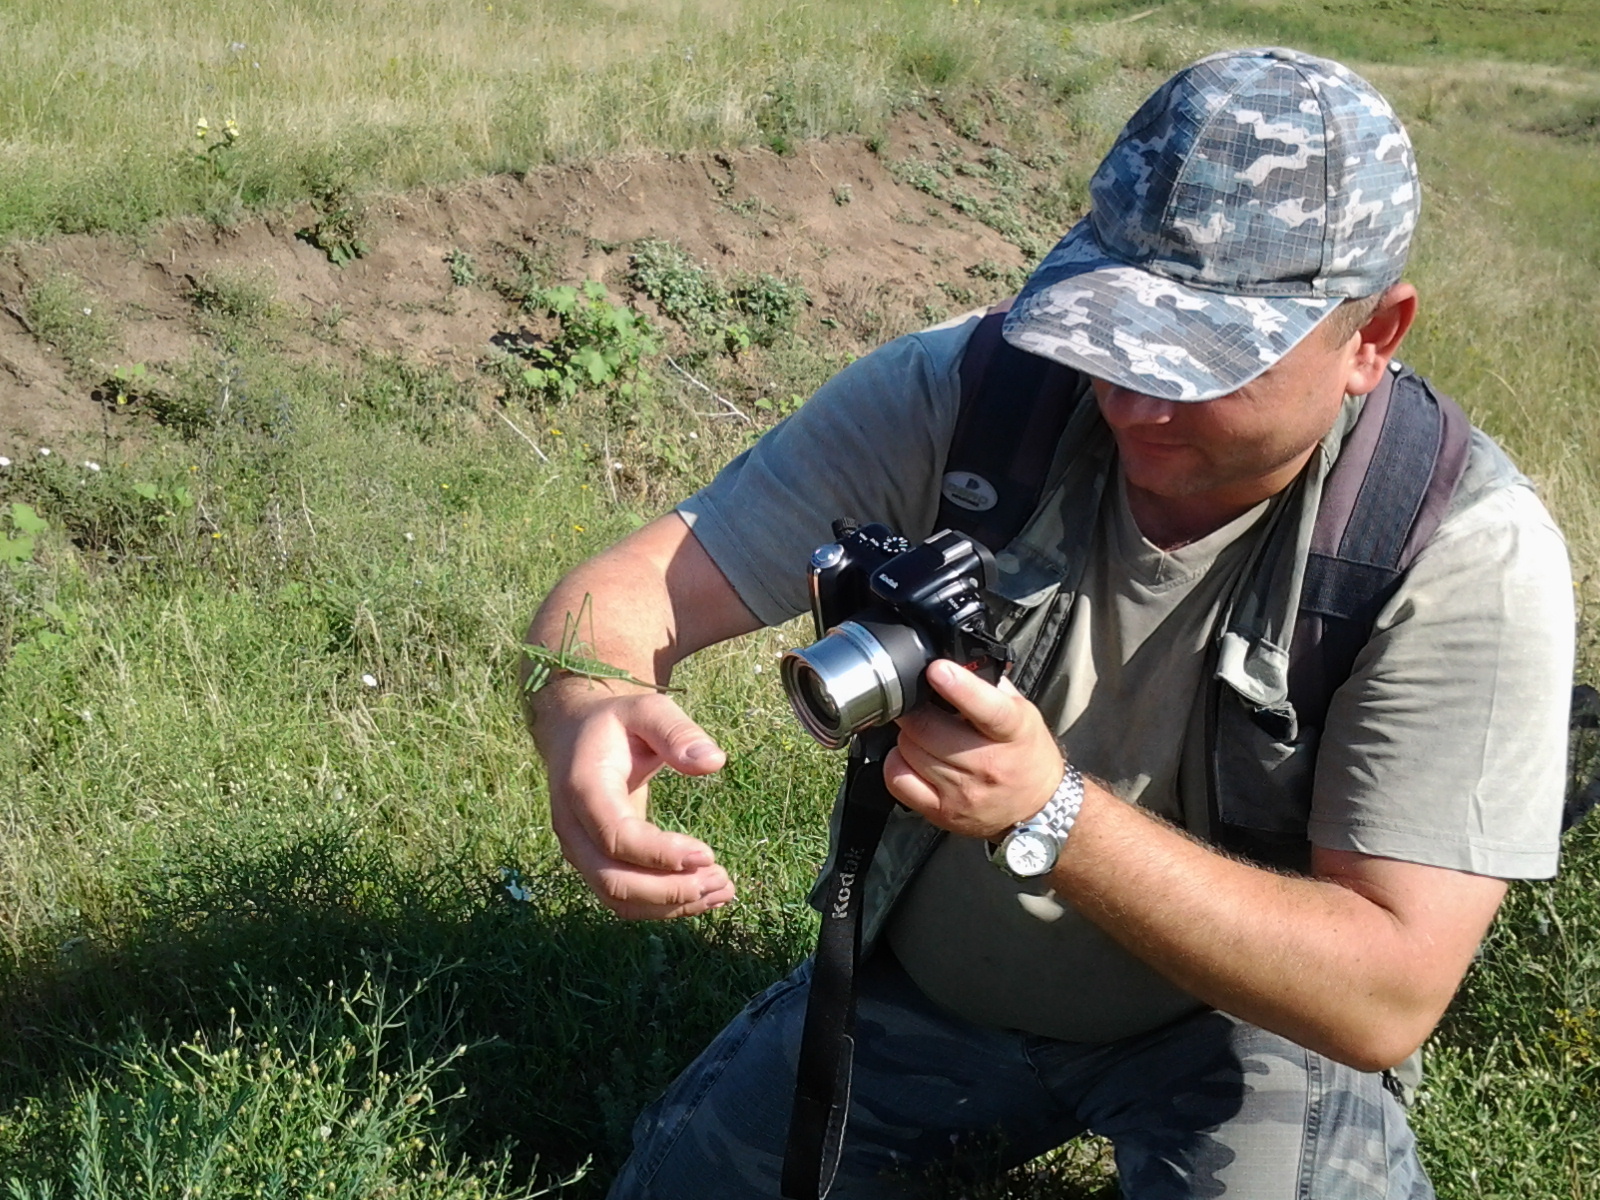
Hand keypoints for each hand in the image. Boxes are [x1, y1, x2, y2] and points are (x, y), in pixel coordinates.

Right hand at [533, 681, 735, 918]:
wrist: (575, 734)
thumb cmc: (617, 722)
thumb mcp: (647, 710)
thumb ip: (678, 732)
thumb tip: (714, 762)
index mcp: (583, 787)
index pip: (616, 837)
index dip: (660, 854)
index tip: (707, 854)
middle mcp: (573, 827)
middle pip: (613, 881)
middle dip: (670, 890)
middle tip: (722, 879)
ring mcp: (580, 850)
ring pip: (618, 898)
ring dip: (671, 904)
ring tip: (722, 890)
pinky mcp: (594, 863)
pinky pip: (624, 898)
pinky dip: (663, 905)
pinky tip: (704, 895)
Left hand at [884, 659, 1063, 839]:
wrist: (1039, 808)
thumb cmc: (1027, 755)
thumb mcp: (1022, 713)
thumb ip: (989, 686)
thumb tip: (954, 662)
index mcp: (1013, 732)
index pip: (986, 709)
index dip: (958, 687)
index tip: (937, 669)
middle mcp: (988, 763)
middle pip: (929, 728)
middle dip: (915, 708)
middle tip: (917, 704)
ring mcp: (963, 791)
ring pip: (909, 749)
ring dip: (908, 735)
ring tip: (923, 733)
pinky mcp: (942, 812)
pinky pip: (898, 779)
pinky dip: (897, 762)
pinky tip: (912, 758)